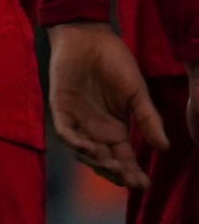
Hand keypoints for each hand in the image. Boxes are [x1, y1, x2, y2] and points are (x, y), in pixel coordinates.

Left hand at [48, 20, 165, 189]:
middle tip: (128, 180)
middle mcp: (95, 129)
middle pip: (103, 160)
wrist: (90, 38)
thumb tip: (164, 148)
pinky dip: (74, 141)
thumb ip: (148, 119)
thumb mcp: (137, 93)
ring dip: (96, 160)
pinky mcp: (60, 109)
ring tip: (112, 164)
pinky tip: (89, 146)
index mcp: (115, 128)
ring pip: (82, 151)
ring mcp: (76, 120)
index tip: (143, 185)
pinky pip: (64, 131)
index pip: (124, 157)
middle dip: (115, 173)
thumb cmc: (115, 63)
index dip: (132, 172)